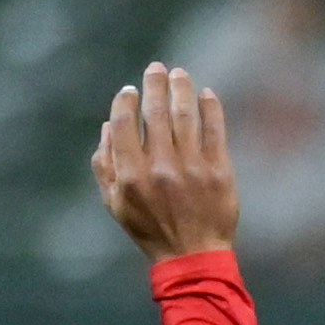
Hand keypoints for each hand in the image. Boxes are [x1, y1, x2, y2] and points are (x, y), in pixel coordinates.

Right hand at [96, 64, 239, 259]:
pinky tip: (205, 94)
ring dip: (181, 88)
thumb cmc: (150, 229)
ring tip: (179, 74)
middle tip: (157, 68)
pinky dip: (210, 107)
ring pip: (185, 114)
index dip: (126, 101)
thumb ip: (105, 165)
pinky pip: (214, 129)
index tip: (130, 90)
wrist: (193, 256)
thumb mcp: (115, 204)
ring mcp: (192, 167)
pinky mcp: (219, 170)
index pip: (125, 123)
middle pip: (156, 112)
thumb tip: (108, 125)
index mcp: (131, 175)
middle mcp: (161, 167)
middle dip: (155, 84)